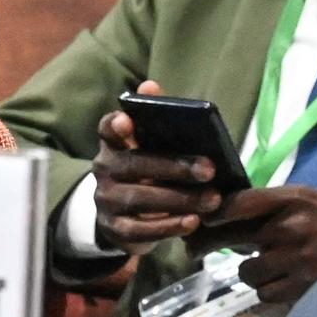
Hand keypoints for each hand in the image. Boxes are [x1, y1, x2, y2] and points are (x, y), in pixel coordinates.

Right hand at [92, 80, 224, 252]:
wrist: (120, 215)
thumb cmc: (144, 170)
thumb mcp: (147, 145)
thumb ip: (153, 118)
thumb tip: (151, 85)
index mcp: (112, 144)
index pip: (107, 129)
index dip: (115, 124)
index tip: (127, 121)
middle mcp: (104, 170)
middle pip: (134, 165)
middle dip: (174, 167)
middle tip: (209, 169)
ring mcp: (107, 202)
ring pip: (140, 199)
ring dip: (180, 199)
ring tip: (213, 198)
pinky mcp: (116, 230)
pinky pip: (141, 230)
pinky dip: (169, 227)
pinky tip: (193, 222)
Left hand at [198, 187, 316, 306]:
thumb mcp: (308, 198)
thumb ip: (272, 205)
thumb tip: (229, 215)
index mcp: (291, 199)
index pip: (240, 202)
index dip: (214, 212)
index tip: (200, 219)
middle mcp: (289, 226)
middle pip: (233, 236)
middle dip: (209, 243)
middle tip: (194, 249)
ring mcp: (295, 259)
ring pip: (247, 272)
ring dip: (251, 272)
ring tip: (269, 266)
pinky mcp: (302, 287)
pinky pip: (264, 293)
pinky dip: (269, 290)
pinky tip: (284, 281)